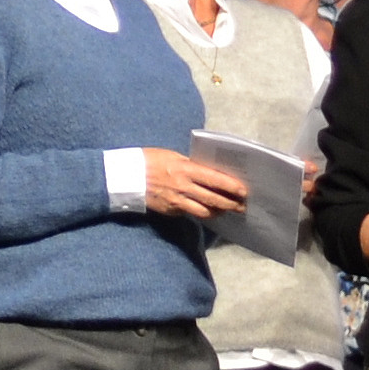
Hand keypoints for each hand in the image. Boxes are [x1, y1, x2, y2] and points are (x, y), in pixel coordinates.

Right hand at [135, 148, 250, 218]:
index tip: (243, 191)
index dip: (231, 186)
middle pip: (213, 199)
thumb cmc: (148, 160)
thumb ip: (190, 165)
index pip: (214, 179)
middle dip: (230, 204)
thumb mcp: (172, 156)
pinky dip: (201, 212)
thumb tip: (207, 172)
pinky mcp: (170, 210)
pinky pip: (190, 213)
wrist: (125, 177)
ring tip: (226, 210)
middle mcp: (183, 187)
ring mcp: (177, 201)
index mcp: (185, 169)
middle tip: (242, 206)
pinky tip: (207, 211)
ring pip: (204, 212)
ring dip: (218, 212)